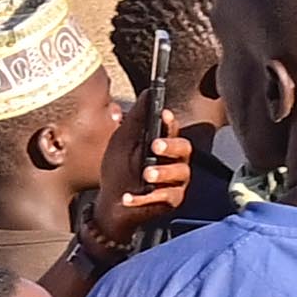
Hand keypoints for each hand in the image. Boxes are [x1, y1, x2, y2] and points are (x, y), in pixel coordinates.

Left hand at [99, 103, 197, 235]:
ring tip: (146, 174)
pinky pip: (167, 197)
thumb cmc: (119, 170)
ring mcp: (176, 181)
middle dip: (171, 145)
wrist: (111, 204)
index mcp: (164, 143)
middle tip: (155, 146)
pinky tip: (129, 197)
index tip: (164, 115)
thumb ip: (134, 119)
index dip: (170, 122)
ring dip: (163, 172)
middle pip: (184, 148)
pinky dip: (146, 197)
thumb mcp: (122, 142)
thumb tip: (147, 93)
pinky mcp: (172, 200)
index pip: (173, 128)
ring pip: (180, 173)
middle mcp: (175, 160)